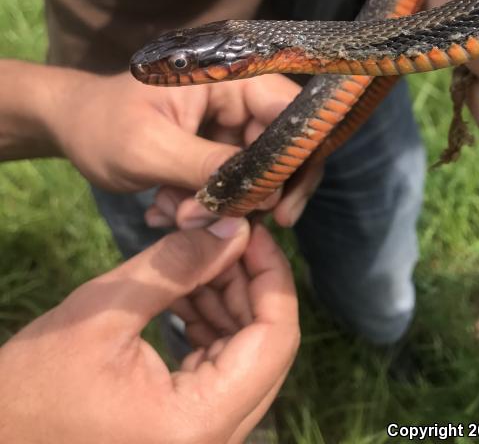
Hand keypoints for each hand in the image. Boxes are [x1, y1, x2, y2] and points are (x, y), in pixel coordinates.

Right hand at [0, 221, 299, 443]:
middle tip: (221, 235)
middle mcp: (213, 440)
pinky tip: (185, 291)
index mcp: (198, 422)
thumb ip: (176, 266)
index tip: (249, 230)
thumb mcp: (102, 311)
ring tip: (196, 257)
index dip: (271, 276)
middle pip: (267, 348)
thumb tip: (234, 227)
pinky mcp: (186, 430)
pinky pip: (220, 370)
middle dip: (248, 283)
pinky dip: (210, 325)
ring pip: (246, 357)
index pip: (275, 340)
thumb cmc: (32, 386)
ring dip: (228, 301)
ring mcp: (202, 438)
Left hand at [48, 67, 320, 225]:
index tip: (281, 210)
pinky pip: (231, 179)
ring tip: (174, 216)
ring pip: (255, 171)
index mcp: (229, 76)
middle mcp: (238, 95)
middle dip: (251, 193)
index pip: (288, 111)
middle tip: (215, 224)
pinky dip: (207, 203)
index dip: (296, 158)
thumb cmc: (102, 125)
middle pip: (279, 147)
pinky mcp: (215, 145)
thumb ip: (205, 167)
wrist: (71, 127)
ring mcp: (227, 121)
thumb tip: (260, 198)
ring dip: (222, 204)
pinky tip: (166, 210)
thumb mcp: (149, 149)